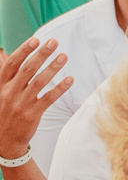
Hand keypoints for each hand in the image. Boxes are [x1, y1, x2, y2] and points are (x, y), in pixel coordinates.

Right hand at [0, 37, 70, 158]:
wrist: (4, 139)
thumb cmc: (4, 112)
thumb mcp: (0, 92)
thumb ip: (6, 76)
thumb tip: (4, 55)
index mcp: (1, 85)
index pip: (12, 63)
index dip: (24, 50)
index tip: (36, 40)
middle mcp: (10, 92)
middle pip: (28, 69)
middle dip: (42, 54)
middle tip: (54, 42)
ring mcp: (22, 102)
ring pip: (40, 81)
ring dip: (53, 67)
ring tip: (64, 56)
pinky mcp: (33, 113)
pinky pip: (49, 98)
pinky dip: (60, 88)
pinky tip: (70, 79)